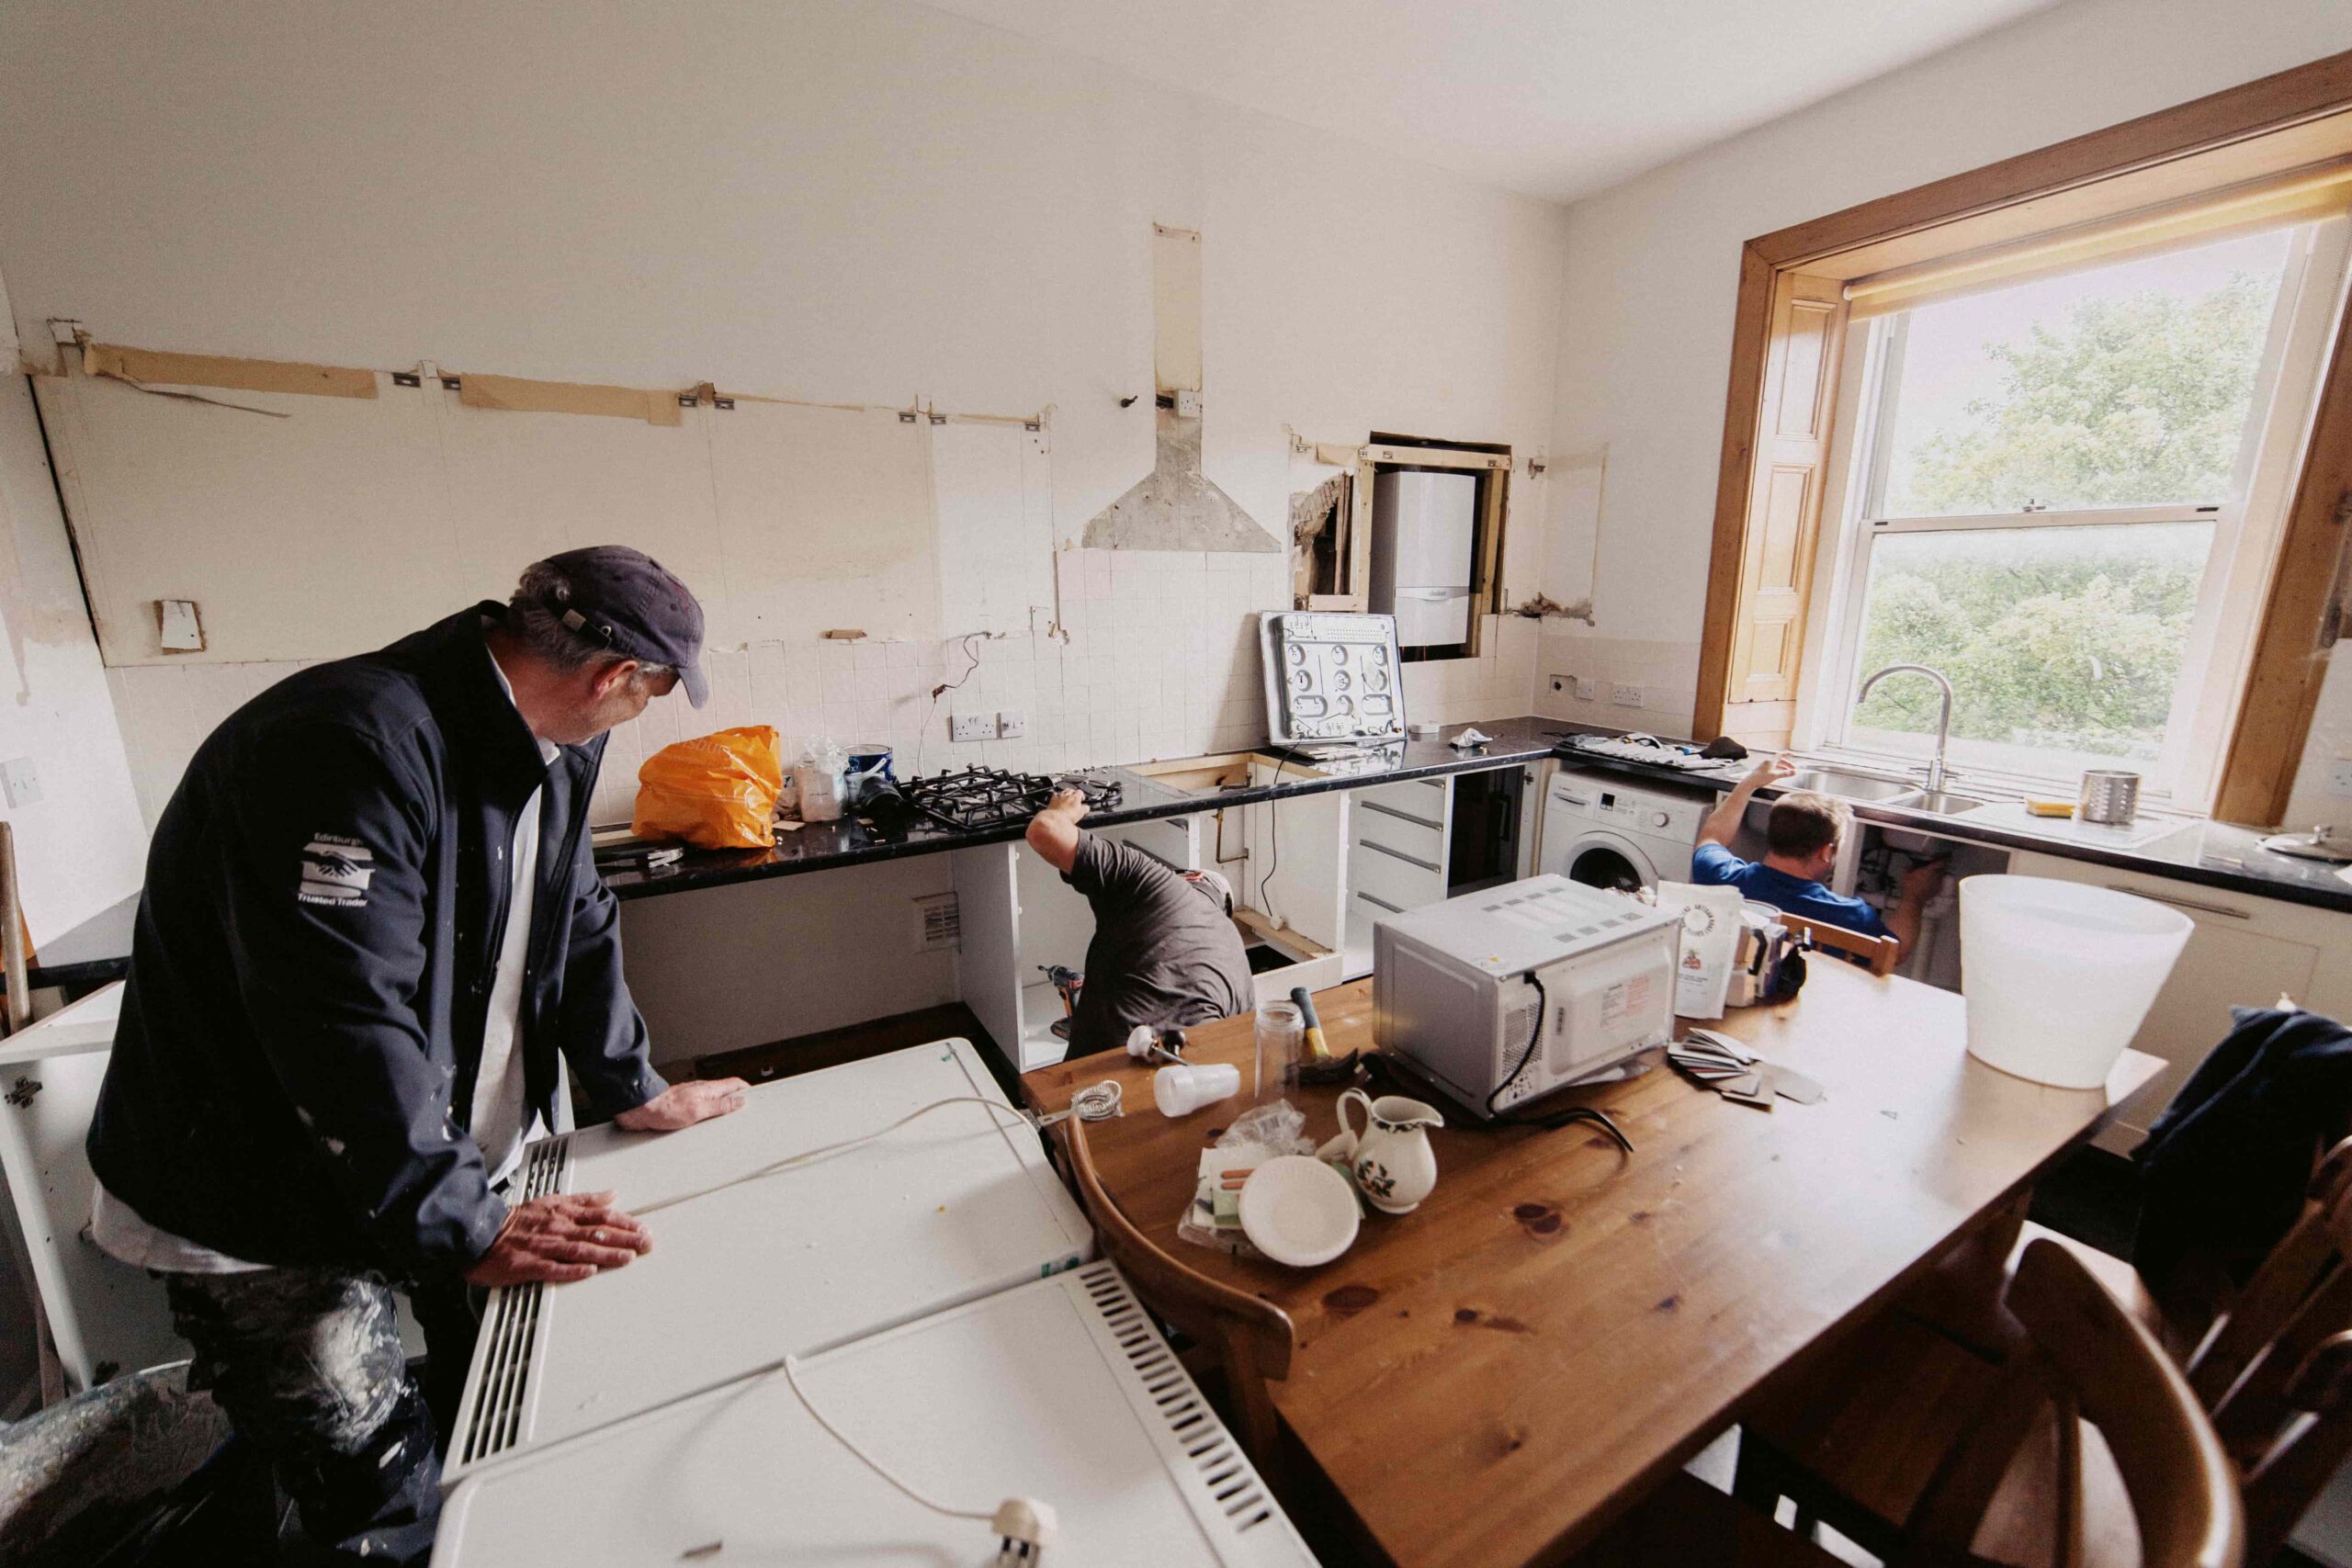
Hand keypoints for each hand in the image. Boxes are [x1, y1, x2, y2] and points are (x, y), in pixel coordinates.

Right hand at [463, 1191, 649, 1287]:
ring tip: (627, 1258)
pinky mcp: (529, 1265)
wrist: (481, 1231)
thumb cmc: (518, 1220)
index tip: (642, 1228)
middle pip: (596, 1233)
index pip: (600, 1216)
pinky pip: (553, 1268)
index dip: (624, 1222)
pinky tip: (588, 1272)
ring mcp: (544, 1247)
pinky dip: (571, 1270)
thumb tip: (612, 1195)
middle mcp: (558, 1229)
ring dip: (605, 1254)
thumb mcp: (553, 1200)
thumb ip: (585, 1200)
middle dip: (624, 1239)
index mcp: (564, 1213)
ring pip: (580, 1250)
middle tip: (646, 1244)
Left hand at [614, 1077, 749, 1131]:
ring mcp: (692, 1098)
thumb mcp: (698, 1110)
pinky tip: (709, 1122)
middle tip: (747, 1108)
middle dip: (737, 1099)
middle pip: (725, 1093)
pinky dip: (710, 1115)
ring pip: (714, 1101)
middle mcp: (701, 1092)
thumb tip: (738, 1102)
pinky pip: (702, 1110)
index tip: (756, 1095)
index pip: (734, 1084)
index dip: (746, 1089)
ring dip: (723, 1108)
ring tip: (731, 1117)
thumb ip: (719, 1106)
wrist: (641, 1110)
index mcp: (708, 1089)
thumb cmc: (664, 1108)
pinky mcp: (682, 1108)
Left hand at [1042, 786, 1088, 823]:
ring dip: (1066, 793)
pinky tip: (1057, 799)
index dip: (1081, 795)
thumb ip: (1085, 809)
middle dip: (1073, 793)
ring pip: (1063, 791)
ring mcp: (1059, 796)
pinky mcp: (1052, 800)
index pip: (1080, 792)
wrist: (1056, 819)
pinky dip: (1056, 796)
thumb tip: (1086, 808)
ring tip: (1067, 798)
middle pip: (1071, 790)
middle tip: (1074, 799)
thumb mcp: (1081, 813)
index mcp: (1076, 797)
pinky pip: (1055, 794)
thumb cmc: (1068, 816)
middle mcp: (1067, 795)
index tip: (1081, 799)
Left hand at [1744, 756, 1797, 790]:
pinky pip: (1772, 767)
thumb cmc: (1761, 778)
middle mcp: (1767, 762)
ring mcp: (1764, 765)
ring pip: (1776, 764)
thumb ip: (1785, 774)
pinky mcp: (1762, 770)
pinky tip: (1779, 773)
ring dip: (1782, 767)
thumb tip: (1794, 772)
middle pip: (1779, 760)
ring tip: (1788, 772)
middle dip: (1787, 764)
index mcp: (1771, 761)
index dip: (1786, 754)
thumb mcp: (1775, 776)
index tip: (1792, 754)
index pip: (1780, 755)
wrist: (1750, 782)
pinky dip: (1778, 769)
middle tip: (1793, 768)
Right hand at [1900, 859, 1948, 902]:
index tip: (1946, 856)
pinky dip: (1937, 881)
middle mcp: (1936, 875)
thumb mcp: (1906, 874)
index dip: (1944, 858)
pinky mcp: (1937, 889)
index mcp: (1929, 870)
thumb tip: (1911, 865)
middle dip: (1942, 866)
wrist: (1914, 899)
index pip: (1940, 862)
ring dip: (1939, 873)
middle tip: (1939, 864)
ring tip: (1934, 873)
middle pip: (1943, 868)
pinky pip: (1939, 883)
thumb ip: (1909, 868)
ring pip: (1941, 875)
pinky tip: (1931, 882)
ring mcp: (1938, 883)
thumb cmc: (1909, 885)